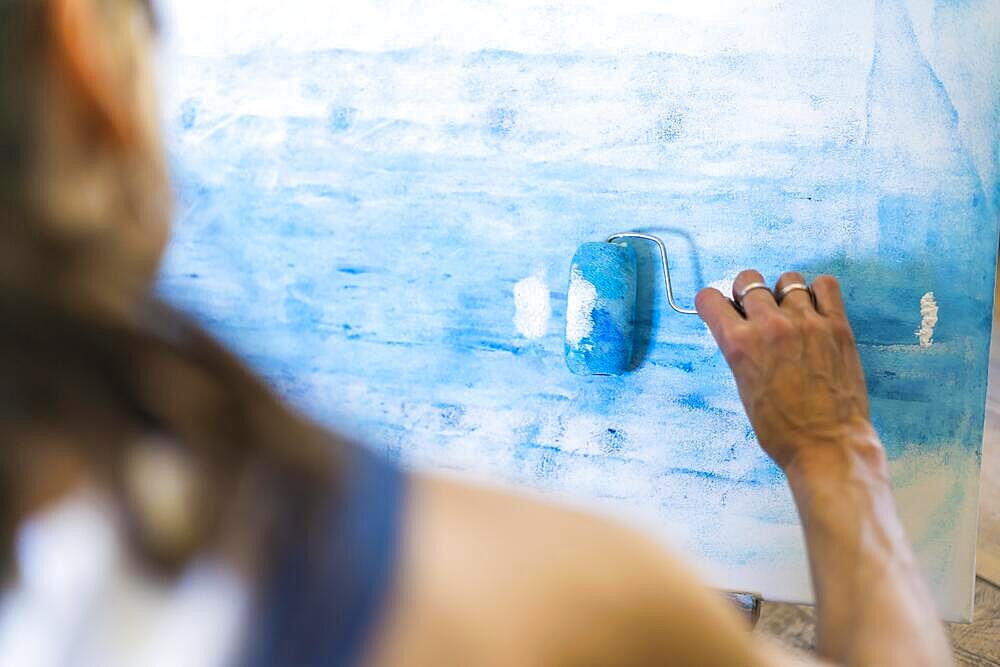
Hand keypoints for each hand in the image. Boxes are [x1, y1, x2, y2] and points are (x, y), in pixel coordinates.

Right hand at [695, 270, 877, 471]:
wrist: (826, 445)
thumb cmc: (782, 428)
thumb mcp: (744, 387)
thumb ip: (740, 351)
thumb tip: (740, 328)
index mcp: (739, 344)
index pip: (711, 299)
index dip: (712, 302)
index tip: (720, 307)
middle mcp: (770, 326)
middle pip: (748, 280)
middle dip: (746, 293)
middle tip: (755, 311)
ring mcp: (806, 322)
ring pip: (787, 279)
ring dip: (783, 293)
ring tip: (790, 314)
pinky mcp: (836, 326)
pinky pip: (825, 285)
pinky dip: (818, 291)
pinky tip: (815, 310)